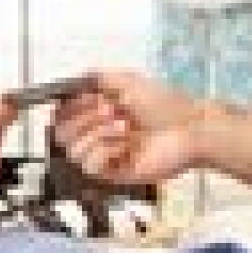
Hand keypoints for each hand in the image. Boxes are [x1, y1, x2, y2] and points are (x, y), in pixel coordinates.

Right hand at [51, 70, 206, 184]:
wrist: (188, 129)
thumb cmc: (162, 104)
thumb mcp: (127, 81)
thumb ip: (96, 78)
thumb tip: (72, 82)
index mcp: (99, 113)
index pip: (64, 116)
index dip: (69, 107)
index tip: (87, 97)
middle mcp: (99, 134)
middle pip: (63, 134)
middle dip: (84, 118)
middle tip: (109, 109)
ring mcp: (106, 156)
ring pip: (74, 151)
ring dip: (97, 133)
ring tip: (123, 126)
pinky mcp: (115, 174)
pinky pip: (92, 167)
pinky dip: (106, 151)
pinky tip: (125, 146)